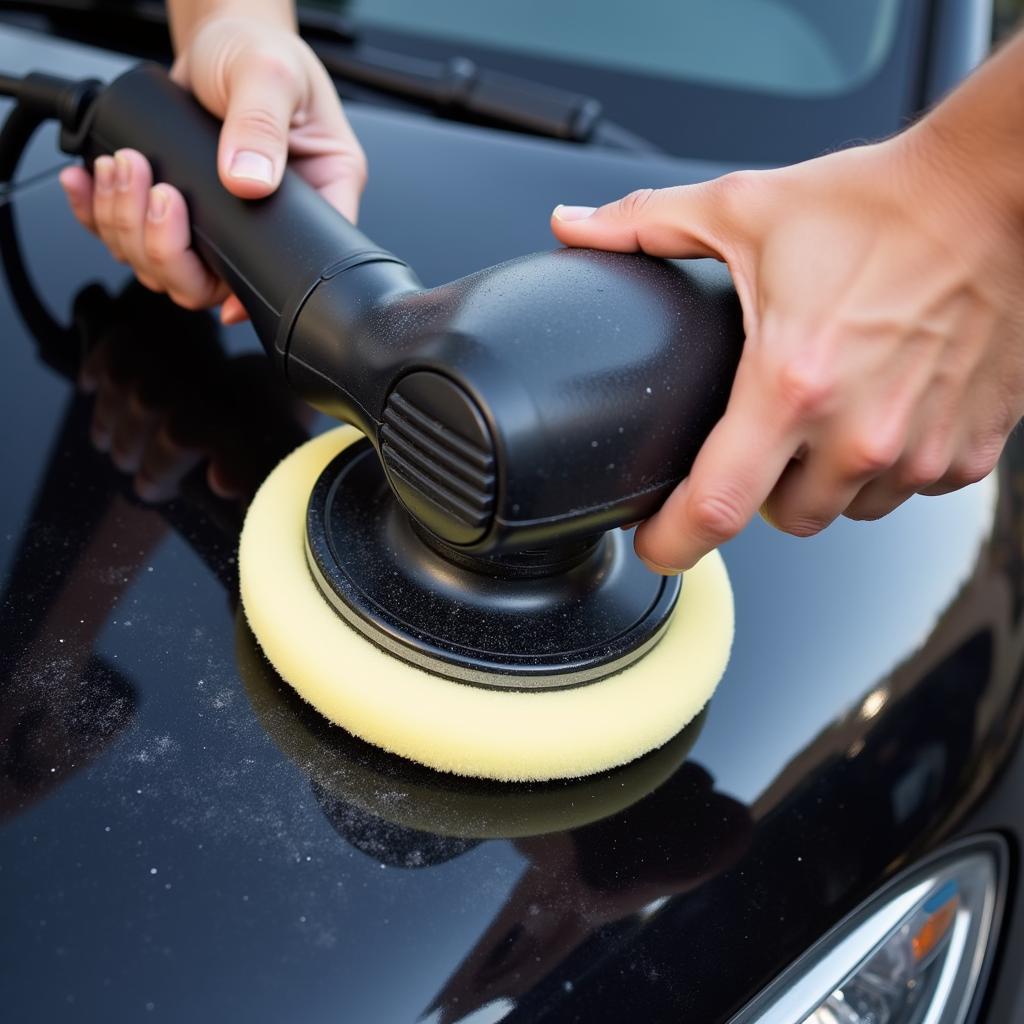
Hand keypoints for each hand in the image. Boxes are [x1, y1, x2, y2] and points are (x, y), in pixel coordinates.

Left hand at [59, 14, 365, 323]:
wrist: (221, 33)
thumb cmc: (258, 50)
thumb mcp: (269, 76)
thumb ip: (261, 125)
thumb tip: (248, 181)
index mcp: (317, 197)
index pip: (298, 264)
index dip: (256, 292)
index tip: (224, 291)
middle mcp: (267, 220)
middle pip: (214, 284)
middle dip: (169, 249)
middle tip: (159, 193)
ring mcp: (219, 221)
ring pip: (167, 266)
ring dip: (128, 226)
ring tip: (124, 168)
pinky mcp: (180, 208)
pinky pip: (132, 237)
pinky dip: (100, 215)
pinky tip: (93, 183)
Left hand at [552, 130, 1023, 572]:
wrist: (995, 193)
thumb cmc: (879, 205)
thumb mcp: (745, 210)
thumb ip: (647, 223)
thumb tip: (574, 226)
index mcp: (790, 386)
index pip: (713, 510)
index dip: (671, 542)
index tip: (656, 545)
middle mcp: (858, 433)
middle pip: (779, 518)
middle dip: (757, 491)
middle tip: (760, 433)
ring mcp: (919, 450)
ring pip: (846, 509)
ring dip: (823, 479)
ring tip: (826, 411)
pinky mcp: (968, 450)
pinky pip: (907, 491)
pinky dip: (885, 465)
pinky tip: (881, 407)